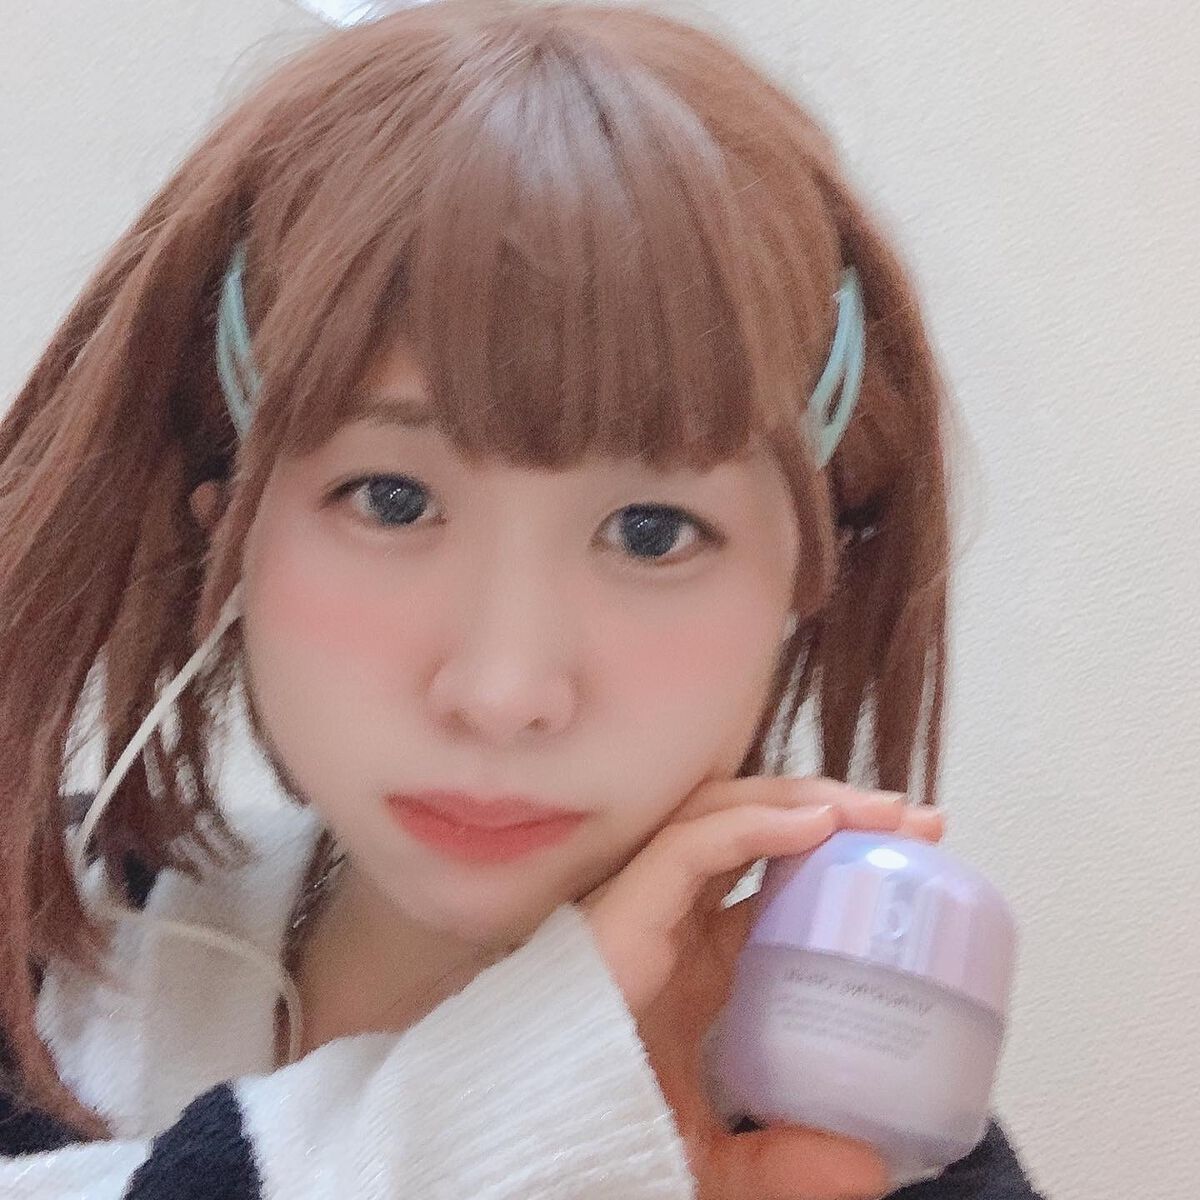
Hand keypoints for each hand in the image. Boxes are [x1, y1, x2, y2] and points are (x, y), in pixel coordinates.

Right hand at [579, 776, 944, 1199]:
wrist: (530, 1142)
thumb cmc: (607, 1132)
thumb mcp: (718, 1160)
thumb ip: (786, 1163)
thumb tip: (870, 1168)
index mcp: (700, 961)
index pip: (777, 884)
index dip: (842, 862)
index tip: (917, 860)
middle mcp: (676, 917)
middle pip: (759, 832)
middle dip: (836, 812)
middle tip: (915, 820)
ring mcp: (648, 904)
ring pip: (727, 816)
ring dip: (806, 801)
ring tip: (879, 808)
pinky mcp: (626, 907)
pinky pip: (693, 843)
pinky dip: (757, 826)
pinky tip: (818, 824)